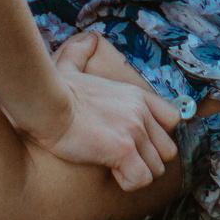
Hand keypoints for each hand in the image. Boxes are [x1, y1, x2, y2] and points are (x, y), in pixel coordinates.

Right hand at [41, 31, 180, 190]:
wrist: (46, 104)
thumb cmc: (56, 90)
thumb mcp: (72, 66)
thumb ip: (82, 53)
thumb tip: (87, 38)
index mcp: (135, 96)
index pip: (173, 119)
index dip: (158, 135)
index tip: (137, 141)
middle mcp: (141, 112)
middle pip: (167, 150)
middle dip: (148, 159)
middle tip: (123, 158)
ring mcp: (134, 131)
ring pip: (155, 168)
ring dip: (136, 172)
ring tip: (113, 166)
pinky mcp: (123, 150)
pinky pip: (140, 178)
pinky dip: (127, 181)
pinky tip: (109, 172)